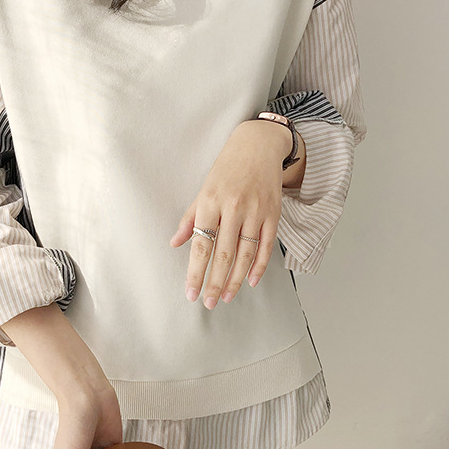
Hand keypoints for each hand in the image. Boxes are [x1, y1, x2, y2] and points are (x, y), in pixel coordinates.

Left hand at [169, 119, 302, 306]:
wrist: (257, 145)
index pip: (202, 244)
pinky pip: (267, 245)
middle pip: (224, 253)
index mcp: (211, 201)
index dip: (196, 272)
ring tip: (225, 297)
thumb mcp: (203, 190)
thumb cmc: (226, 168)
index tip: (191, 292)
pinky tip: (251, 281)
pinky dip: (260, 265)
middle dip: (215, 282)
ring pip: (246, 253)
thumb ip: (190, 219)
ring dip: (235, 279)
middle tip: (208, 303)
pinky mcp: (273, 213)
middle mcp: (233, 207)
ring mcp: (256, 211)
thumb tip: (175, 243)